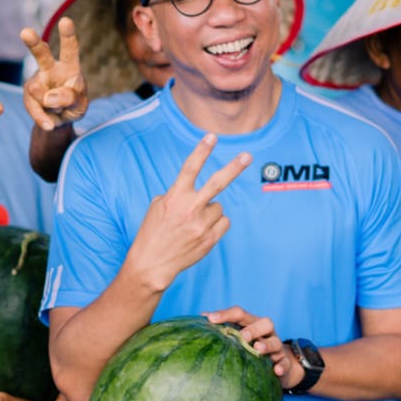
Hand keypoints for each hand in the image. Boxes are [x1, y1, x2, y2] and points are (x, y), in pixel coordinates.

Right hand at [23, 18, 87, 131]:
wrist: (59, 120)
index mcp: (70, 66)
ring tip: (59, 110)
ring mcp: (37, 81)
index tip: (65, 21)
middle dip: (34, 43)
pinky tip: (50, 122)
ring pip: (38, 91)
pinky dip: (43, 118)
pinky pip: (34, 108)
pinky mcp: (28, 95)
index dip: (68, 36)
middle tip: (25, 32)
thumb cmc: (74, 105)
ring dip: (51, 107)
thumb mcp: (80, 105)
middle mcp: (51, 69)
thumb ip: (70, 99)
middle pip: (42, 54)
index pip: (70, 50)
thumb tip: (49, 98)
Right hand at [121, 134, 250, 292]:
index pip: (190, 168)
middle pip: (217, 183)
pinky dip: (216, 224)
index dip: (202, 151)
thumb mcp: (158, 207)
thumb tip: (197, 192)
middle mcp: (190, 208)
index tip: (211, 136)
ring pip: (218, 207)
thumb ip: (178, 194)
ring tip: (193, 223)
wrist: (152, 263)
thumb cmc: (153, 232)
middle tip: (247, 156)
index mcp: (175, 197)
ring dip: (209, 211)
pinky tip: (201, 231)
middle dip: (234, 168)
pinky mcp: (210, 239)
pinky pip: (224, 222)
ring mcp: (202, 225)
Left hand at [204, 306, 297, 388]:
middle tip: (242, 336)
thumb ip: (224, 328)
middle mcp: (266, 332)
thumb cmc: (251, 346)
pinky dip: (282, 365)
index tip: (210, 319)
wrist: (277, 363)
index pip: (239, 314)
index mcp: (252, 323)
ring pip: (276, 342)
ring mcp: (277, 346)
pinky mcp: (283, 361)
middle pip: (264, 323)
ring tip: (257, 349)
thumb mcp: (239, 336)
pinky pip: (285, 362)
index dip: (225, 314)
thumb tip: (200, 320)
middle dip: (253, 328)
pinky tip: (276, 370)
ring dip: (267, 345)